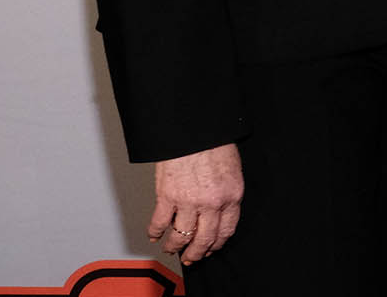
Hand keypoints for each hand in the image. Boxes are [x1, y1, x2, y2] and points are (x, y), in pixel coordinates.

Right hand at [148, 143, 241, 264]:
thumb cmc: (214, 143)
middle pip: (204, 239)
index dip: (217, 244)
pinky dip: (155, 232)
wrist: (195, 128)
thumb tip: (218, 210)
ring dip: (175, 246)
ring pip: (181, 235)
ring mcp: (189, 201)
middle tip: (192, 258)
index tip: (211, 249)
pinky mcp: (168, 196)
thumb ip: (226, 192)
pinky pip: (160, 222)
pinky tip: (154, 235)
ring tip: (172, 249)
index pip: (226, 230)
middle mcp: (212, 202)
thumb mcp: (232, 170)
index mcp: (232, 195)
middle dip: (197, 253)